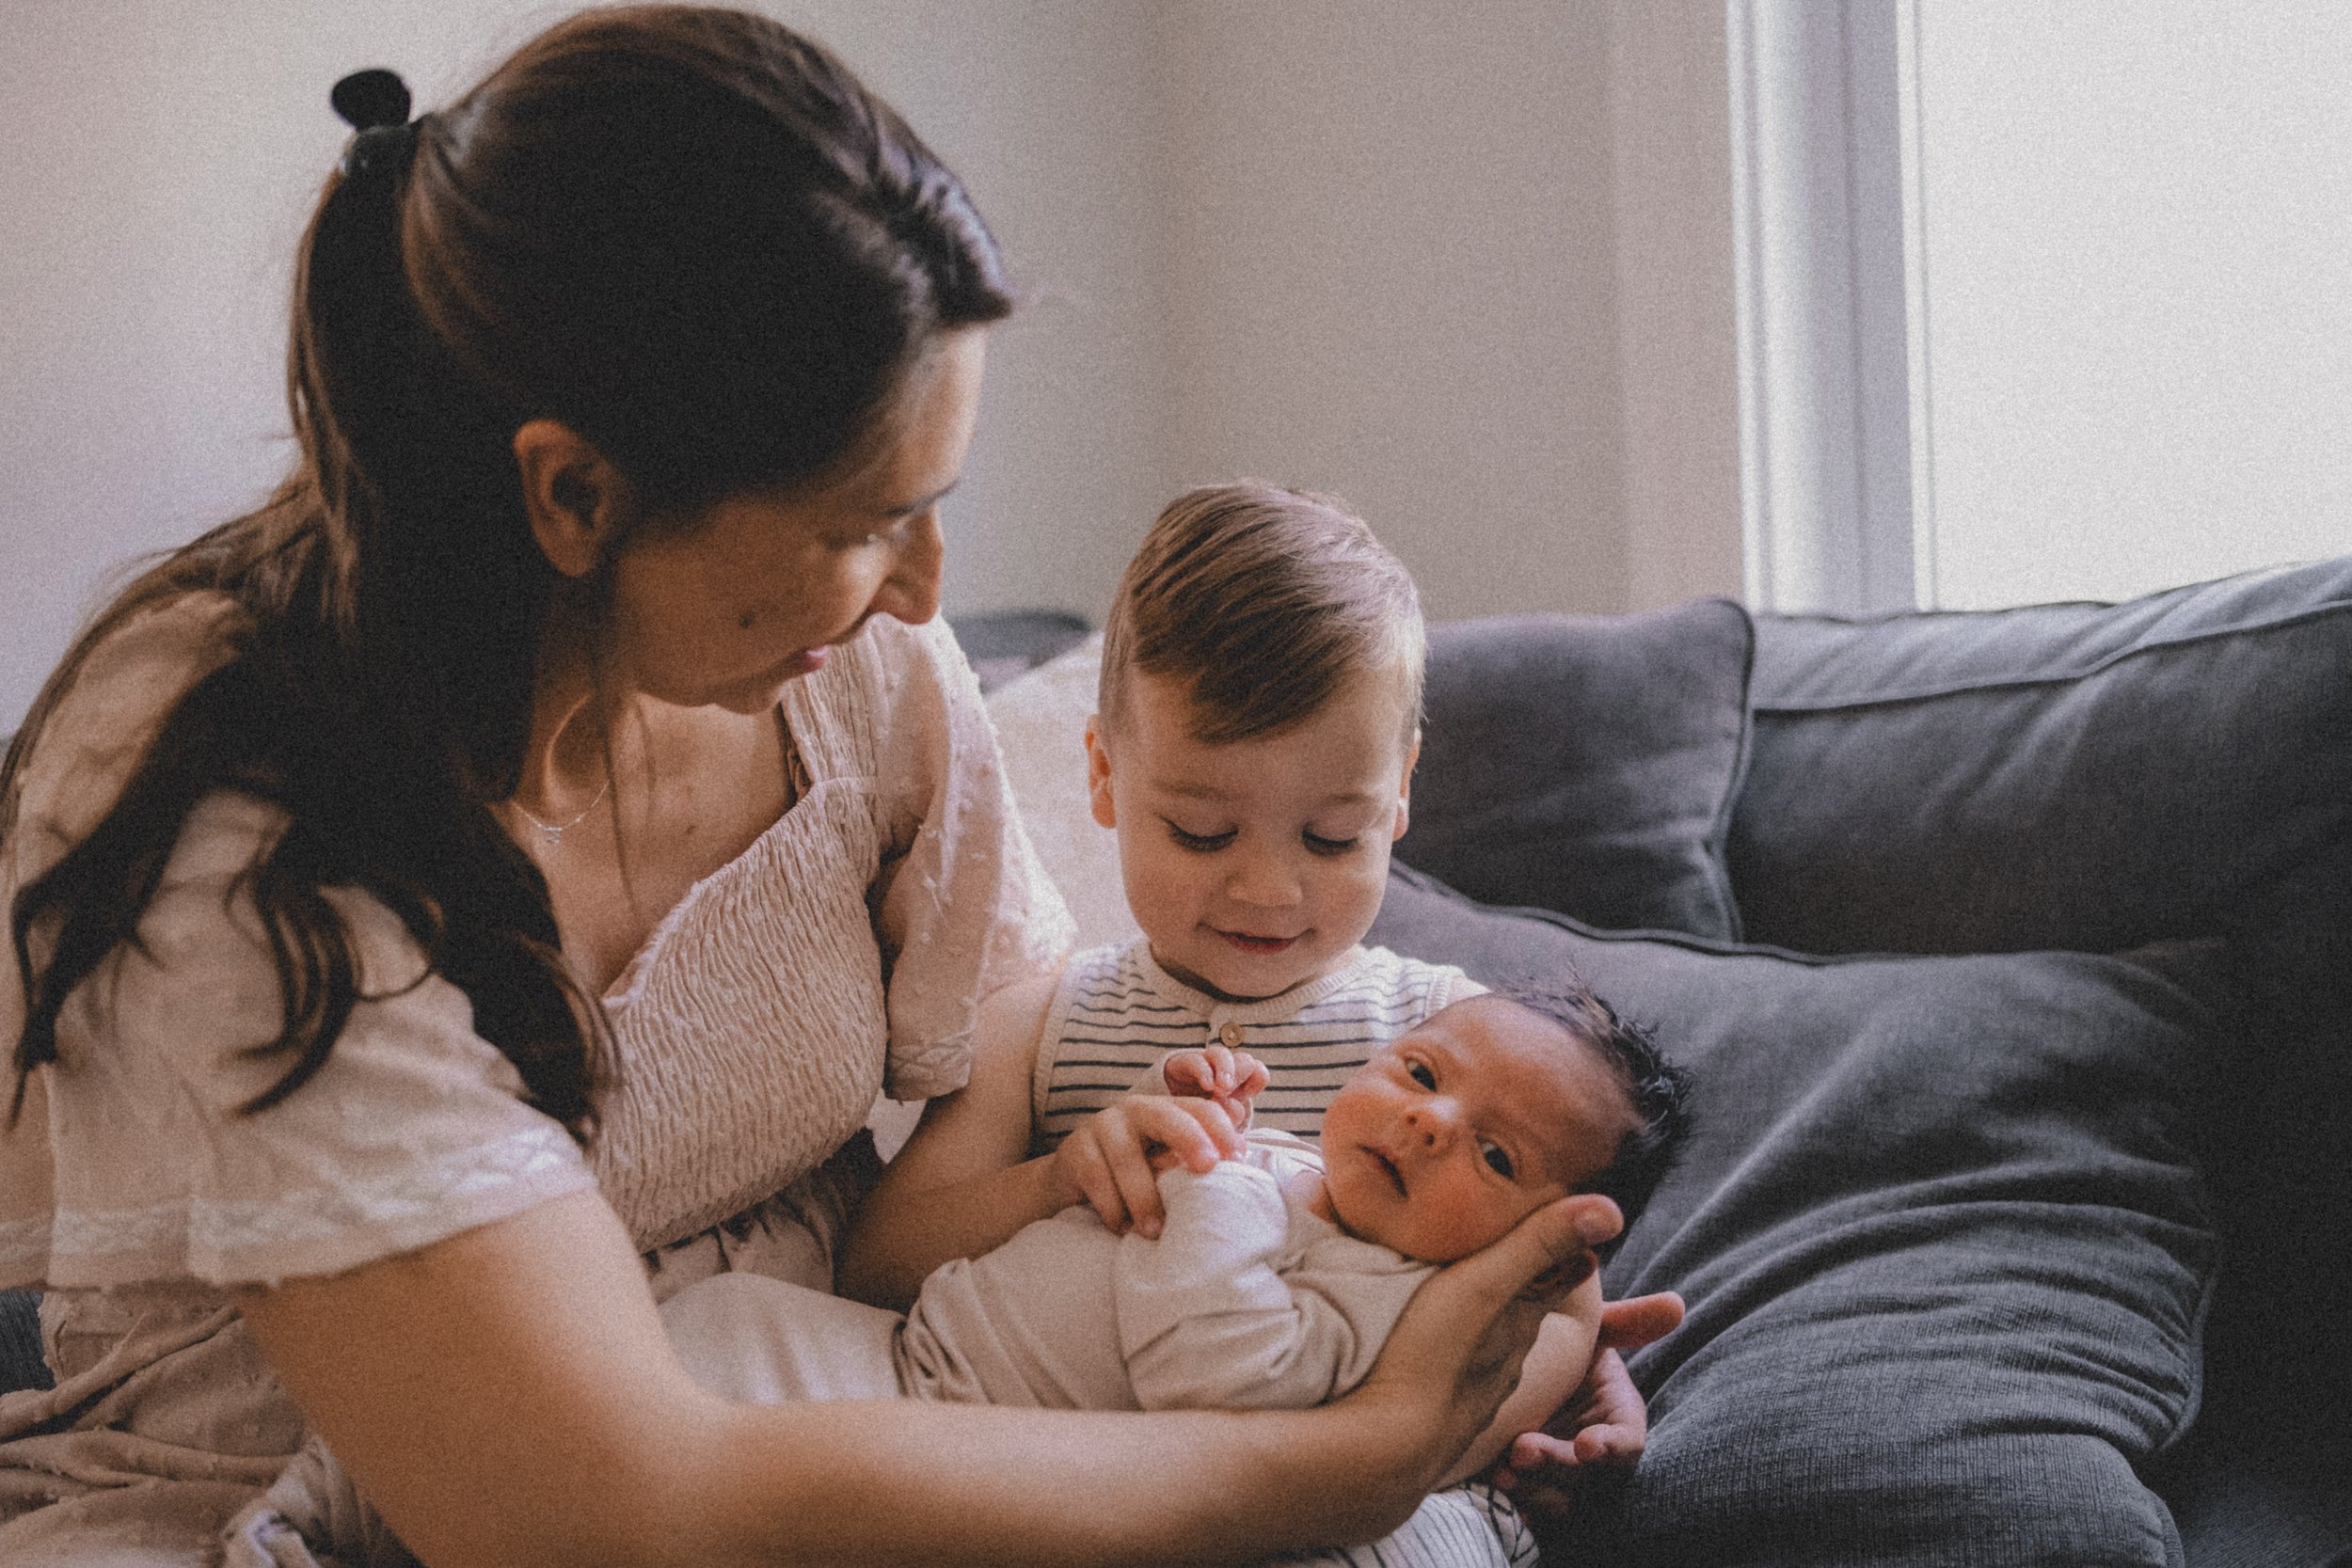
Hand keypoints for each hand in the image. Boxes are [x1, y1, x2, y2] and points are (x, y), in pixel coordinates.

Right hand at [1050, 1094, 1245, 1237]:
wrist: (1073, 1179)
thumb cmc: (1133, 1175)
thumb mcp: (1165, 1163)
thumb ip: (1195, 1158)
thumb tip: (1242, 1155)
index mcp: (1166, 1110)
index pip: (1199, 1108)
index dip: (1221, 1128)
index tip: (1239, 1157)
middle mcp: (1135, 1110)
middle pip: (1165, 1115)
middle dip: (1189, 1137)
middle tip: (1208, 1166)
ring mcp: (1102, 1126)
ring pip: (1127, 1156)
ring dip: (1143, 1196)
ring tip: (1155, 1230)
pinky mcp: (1075, 1150)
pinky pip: (1096, 1177)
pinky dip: (1111, 1207)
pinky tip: (1122, 1228)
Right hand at [1161, 1045, 1267, 1128]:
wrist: (1165, 1109)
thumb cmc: (1201, 1117)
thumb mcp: (1220, 1120)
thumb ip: (1230, 1115)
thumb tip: (1237, 1108)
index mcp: (1238, 1082)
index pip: (1257, 1072)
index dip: (1256, 1080)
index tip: (1247, 1095)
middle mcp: (1223, 1069)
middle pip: (1243, 1059)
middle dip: (1242, 1073)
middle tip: (1233, 1092)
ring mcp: (1205, 1064)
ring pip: (1221, 1055)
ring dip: (1225, 1070)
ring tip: (1223, 1089)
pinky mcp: (1184, 1064)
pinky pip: (1196, 1061)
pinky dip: (1204, 1071)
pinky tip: (1207, 1086)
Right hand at [1348, 1195, 1625, 1489]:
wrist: (1386, 1446)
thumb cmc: (1435, 1355)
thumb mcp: (1487, 1285)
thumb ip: (1538, 1245)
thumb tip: (1611, 1210)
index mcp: (1523, 1321)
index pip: (1560, 1277)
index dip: (1562, 1248)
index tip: (1558, 1220)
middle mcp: (1508, 1359)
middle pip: (1522, 1310)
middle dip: (1519, 1280)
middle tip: (1495, 1245)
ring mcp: (1473, 1391)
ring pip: (1486, 1344)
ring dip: (1478, 1318)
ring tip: (1450, 1292)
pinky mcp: (1436, 1413)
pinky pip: (1449, 1373)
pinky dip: (1446, 1352)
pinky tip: (1423, 1345)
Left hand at [1489, 1290, 1685, 1516]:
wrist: (1521, 1370)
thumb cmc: (1564, 1348)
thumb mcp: (1592, 1332)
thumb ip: (1627, 1321)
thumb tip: (1675, 1302)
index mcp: (1619, 1420)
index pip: (1627, 1444)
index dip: (1611, 1447)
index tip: (1588, 1444)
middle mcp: (1596, 1457)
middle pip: (1586, 1477)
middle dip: (1557, 1466)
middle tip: (1523, 1449)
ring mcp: (1565, 1478)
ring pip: (1556, 1499)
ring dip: (1530, 1489)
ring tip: (1500, 1470)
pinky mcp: (1532, 1489)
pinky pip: (1526, 1508)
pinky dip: (1510, 1501)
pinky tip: (1485, 1482)